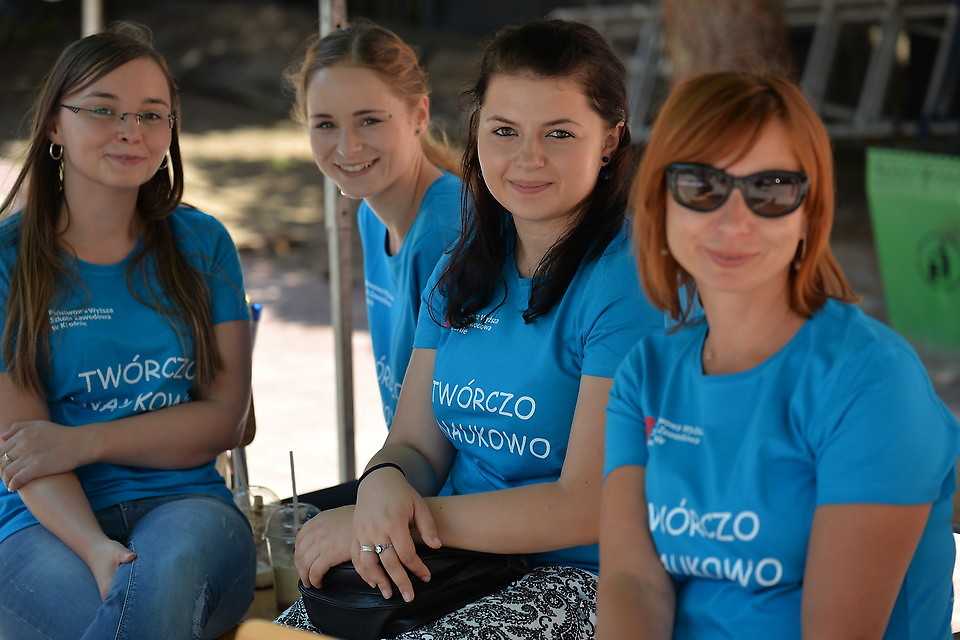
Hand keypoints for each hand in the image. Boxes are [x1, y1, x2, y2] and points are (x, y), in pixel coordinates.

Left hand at [1, 420, 88, 489]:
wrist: (81, 443)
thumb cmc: (63, 434)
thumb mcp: (40, 424)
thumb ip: (19, 426)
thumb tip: (2, 436)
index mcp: (22, 434)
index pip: (1, 450)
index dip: (1, 460)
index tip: (5, 466)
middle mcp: (23, 444)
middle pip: (2, 461)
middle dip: (2, 471)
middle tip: (6, 477)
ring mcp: (29, 457)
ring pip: (7, 472)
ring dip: (6, 480)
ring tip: (10, 484)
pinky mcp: (36, 468)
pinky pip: (17, 479)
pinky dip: (12, 485)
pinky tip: (14, 488)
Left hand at [294, 505, 354, 588]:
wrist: (372, 521)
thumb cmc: (362, 519)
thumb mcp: (340, 516)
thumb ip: (330, 525)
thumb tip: (329, 535)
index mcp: (318, 521)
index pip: (299, 540)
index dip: (299, 554)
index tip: (302, 562)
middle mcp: (316, 531)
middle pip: (299, 554)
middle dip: (300, 568)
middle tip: (305, 576)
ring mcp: (321, 542)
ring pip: (304, 565)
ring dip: (305, 577)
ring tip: (310, 583)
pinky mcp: (330, 554)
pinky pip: (314, 571)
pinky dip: (314, 580)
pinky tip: (319, 583)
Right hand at [352, 470, 440, 601]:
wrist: (377, 479)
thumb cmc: (401, 493)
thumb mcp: (419, 505)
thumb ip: (427, 527)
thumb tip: (436, 547)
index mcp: (395, 523)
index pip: (407, 554)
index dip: (418, 568)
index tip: (426, 577)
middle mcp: (376, 530)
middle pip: (389, 563)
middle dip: (401, 582)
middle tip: (409, 597)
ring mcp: (363, 532)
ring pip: (369, 564)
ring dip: (379, 581)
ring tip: (389, 594)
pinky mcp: (355, 533)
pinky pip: (355, 557)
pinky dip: (363, 572)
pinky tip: (372, 582)